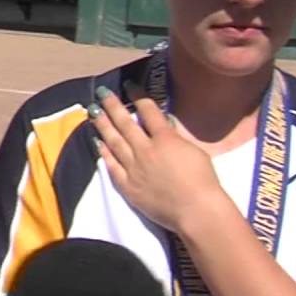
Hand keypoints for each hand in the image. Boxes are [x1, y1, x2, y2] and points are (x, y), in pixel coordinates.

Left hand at [89, 83, 227, 233]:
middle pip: (125, 123)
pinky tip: (96, 141)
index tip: (129, 85)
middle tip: (102, 92)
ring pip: (114, 141)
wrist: (196, 210)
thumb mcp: (193, 150)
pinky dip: (103, 152)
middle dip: (112, 105)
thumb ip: (175, 137)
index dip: (138, 96)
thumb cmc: (203, 181)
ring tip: (92, 111)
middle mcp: (145, 150)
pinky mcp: (127, 185)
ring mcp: (133, 168)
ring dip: (102, 125)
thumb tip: (163, 124)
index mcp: (165, 139)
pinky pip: (111, 165)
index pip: (148, 111)